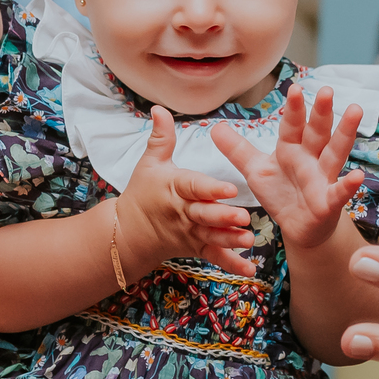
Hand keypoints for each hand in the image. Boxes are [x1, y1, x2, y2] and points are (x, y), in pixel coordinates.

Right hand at [115, 107, 253, 279]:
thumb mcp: (150, 163)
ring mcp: (190, 232)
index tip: (230, 188)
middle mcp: (183, 212)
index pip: (193, 186)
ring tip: (249, 239)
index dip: (211, 188)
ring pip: (212, 236)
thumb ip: (161, 137)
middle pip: (204, 214)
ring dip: (230, 239)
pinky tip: (250, 270)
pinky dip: (231, 265)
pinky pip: (214, 257)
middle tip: (243, 216)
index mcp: (174, 188)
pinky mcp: (196, 247)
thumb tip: (158, 108)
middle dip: (223, 216)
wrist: (129, 231)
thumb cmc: (143, 192)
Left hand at [210, 85, 363, 253]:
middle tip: (327, 90)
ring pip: (335, 153)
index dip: (294, 109)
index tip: (295, 88)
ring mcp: (322, 179)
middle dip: (322, 112)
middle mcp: (310, 159)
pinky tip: (358, 176)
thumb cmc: (280, 194)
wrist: (298, 227)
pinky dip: (349, 185)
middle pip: (317, 132)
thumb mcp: (255, 171)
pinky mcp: (329, 202)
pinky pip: (340, 192)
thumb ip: (237, 149)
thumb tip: (214, 127)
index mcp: (291, 149)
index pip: (292, 126)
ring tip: (355, 112)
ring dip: (345, 133)